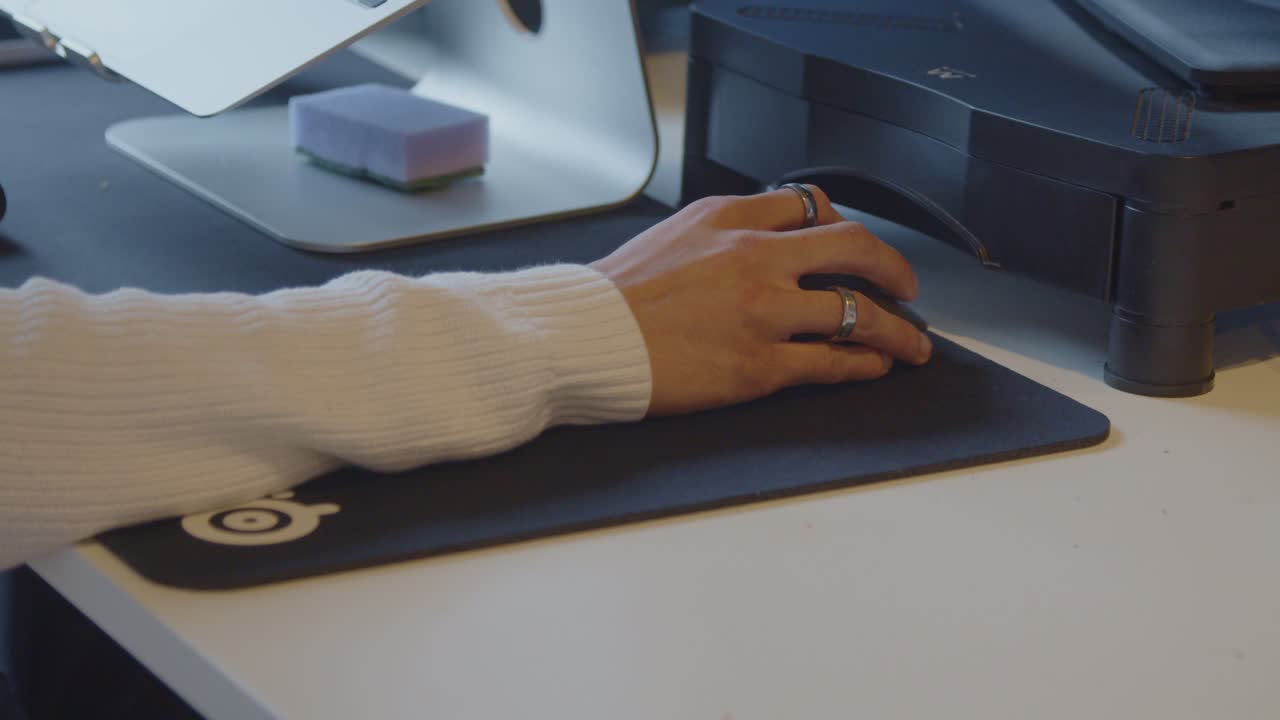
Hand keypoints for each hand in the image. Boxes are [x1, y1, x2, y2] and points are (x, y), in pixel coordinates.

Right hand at [590, 186, 932, 416]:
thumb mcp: (671, 236)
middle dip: (894, 267)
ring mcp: (762, 312)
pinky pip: (834, 362)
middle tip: (907, 286)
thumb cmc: (614, 297)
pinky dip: (866, 364)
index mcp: (729, 218)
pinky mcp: (760, 365)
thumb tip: (764, 242)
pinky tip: (876, 366)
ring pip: (858, 311)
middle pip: (855, 247)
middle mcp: (754, 256)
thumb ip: (722, 233)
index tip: (858, 247)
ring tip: (912, 343)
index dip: (846, 226)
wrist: (581, 339)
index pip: (812, 206)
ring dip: (897, 328)